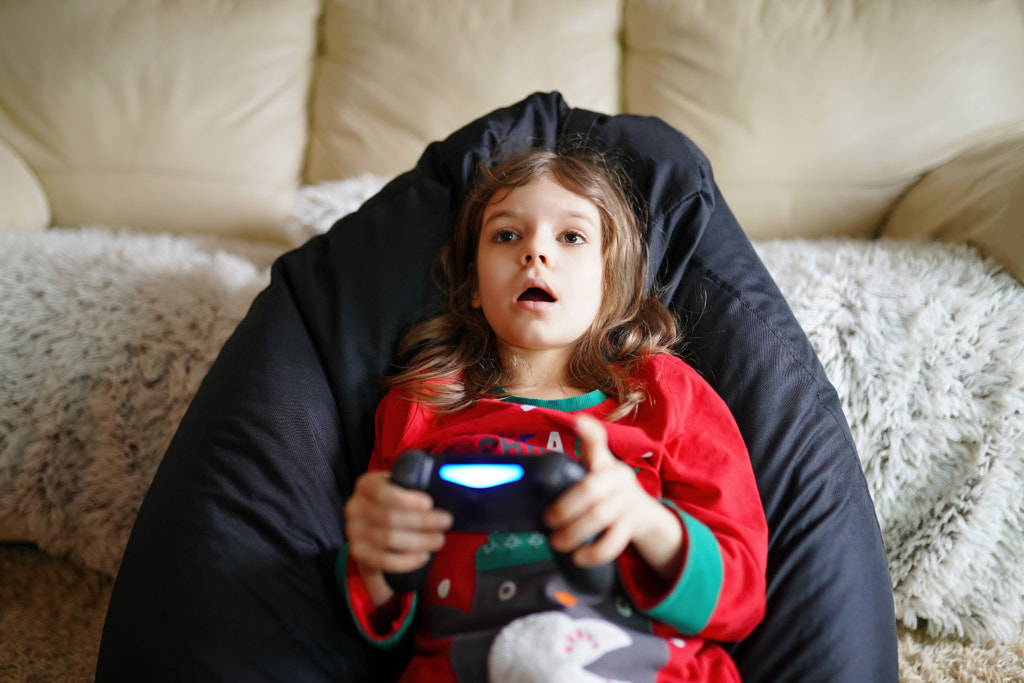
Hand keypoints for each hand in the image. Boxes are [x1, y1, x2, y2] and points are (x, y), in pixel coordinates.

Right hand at [344, 470, 452, 603]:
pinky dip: (407, 561)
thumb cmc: (396, 501)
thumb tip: (448, 488)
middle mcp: (355, 507)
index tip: (430, 503)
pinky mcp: (359, 553)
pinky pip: (384, 561)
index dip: (407, 499)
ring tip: (439, 539)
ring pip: (388, 539)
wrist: (375, 523)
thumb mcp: (402, 487)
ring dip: (419, 541)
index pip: (383, 492)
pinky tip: (424, 556)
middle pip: (389, 518)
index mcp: (366, 485)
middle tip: (445, 521)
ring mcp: (354, 532)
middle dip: (422, 521)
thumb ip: (417, 486)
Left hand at [544, 414, 684, 582]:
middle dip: (565, 507)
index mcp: (604, 462)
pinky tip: (578, 557)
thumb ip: (568, 472)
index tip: (579, 422)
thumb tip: (529, 480)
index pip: (597, 442)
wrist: (643, 513)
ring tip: (556, 543)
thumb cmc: (605, 491)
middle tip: (548, 521)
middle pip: (590, 490)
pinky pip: (613, 542)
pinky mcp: (633, 525)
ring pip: (600, 517)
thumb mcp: (593, 475)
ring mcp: (628, 500)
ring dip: (574, 533)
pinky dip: (593, 552)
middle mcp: (619, 477)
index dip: (589, 432)